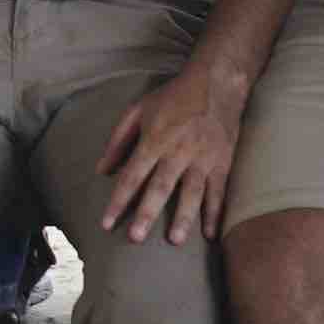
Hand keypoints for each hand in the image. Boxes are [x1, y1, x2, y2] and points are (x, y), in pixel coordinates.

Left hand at [91, 61, 250, 249]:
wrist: (216, 82)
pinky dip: (215, 212)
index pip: (132, 175)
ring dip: (183, 217)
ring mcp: (202, 157)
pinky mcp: (222, 161)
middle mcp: (178, 151)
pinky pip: (219, 191)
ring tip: (174, 241)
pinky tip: (210, 233)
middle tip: (135, 238)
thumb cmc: (173, 97)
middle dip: (147, 213)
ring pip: (192, 192)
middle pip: (160, 187)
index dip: (118, 200)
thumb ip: (118, 140)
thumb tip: (101, 170)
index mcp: (154, 139)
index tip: (107, 223)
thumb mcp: (138, 109)